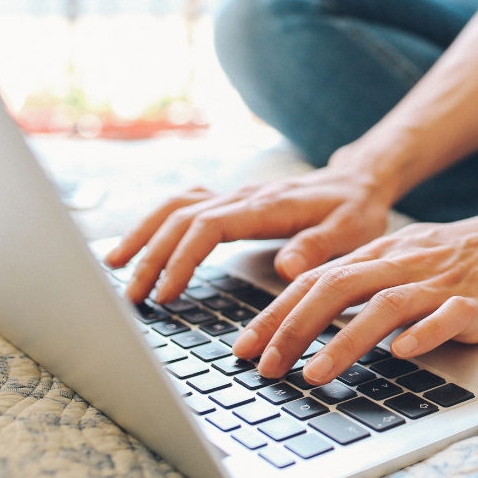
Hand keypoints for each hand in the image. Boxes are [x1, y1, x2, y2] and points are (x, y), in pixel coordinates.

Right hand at [104, 166, 393, 304]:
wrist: (361, 180)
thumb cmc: (357, 209)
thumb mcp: (352, 231)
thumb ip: (318, 248)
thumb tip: (286, 269)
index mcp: (267, 206)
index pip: (209, 227)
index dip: (182, 259)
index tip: (166, 294)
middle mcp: (245, 196)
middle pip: (182, 217)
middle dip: (151, 255)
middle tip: (130, 296)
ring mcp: (236, 196)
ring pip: (176, 207)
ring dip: (144, 234)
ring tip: (116, 267)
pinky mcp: (233, 202)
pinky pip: (186, 206)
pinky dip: (158, 224)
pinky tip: (141, 247)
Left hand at [231, 206, 477, 384]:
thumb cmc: (457, 254)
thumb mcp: (400, 258)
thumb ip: (359, 282)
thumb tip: (307, 314)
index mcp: (379, 255)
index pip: (315, 280)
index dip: (275, 313)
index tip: (245, 348)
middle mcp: (401, 264)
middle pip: (337, 288)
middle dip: (294, 329)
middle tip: (267, 367)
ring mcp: (438, 283)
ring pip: (383, 306)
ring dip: (343, 341)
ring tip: (314, 374)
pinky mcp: (475, 300)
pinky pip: (447, 316)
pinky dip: (423, 334)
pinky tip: (402, 354)